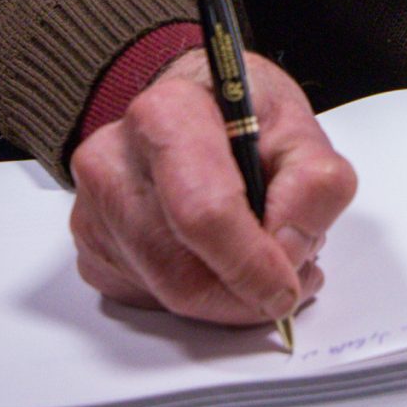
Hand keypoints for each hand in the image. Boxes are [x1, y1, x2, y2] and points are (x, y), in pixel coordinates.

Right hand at [68, 48, 357, 326]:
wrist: (190, 106)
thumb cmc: (238, 113)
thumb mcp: (299, 128)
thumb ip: (314, 185)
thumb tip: (288, 246)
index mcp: (166, 115)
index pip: (202, 212)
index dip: (249, 264)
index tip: (285, 287)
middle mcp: (114, 161)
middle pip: (180, 271)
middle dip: (244, 293)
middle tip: (288, 275)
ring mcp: (95, 209)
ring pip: (167, 295)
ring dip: (228, 298)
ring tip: (263, 261)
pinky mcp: (92, 249)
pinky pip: (152, 300)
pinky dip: (199, 297)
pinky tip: (219, 260)